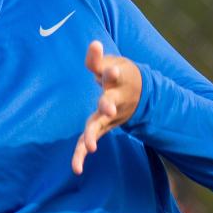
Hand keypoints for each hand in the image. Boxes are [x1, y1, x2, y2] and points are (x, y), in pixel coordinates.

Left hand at [72, 40, 141, 174]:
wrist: (136, 93)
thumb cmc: (117, 75)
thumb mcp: (110, 64)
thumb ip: (97, 59)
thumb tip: (93, 44)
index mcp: (116, 81)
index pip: (113, 74)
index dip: (111, 71)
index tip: (111, 70)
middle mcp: (114, 100)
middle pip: (110, 102)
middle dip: (108, 105)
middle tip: (108, 108)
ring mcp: (108, 117)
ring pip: (99, 126)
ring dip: (94, 134)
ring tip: (91, 147)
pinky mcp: (100, 127)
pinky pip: (89, 141)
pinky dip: (81, 154)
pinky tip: (76, 169)